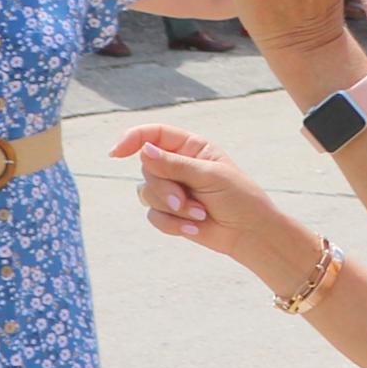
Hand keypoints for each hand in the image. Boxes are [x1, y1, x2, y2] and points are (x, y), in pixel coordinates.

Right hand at [109, 122, 314, 279]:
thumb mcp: (209, 176)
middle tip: (184, 201)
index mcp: (192, 147)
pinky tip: (195, 227)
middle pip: (147, 168)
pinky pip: (153, 215)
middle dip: (164, 188)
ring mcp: (172, 188)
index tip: (116, 152)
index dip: (133, 139)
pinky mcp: (170, 211)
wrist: (249, 232)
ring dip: (172, 208)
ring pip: (146, 193)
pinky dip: (173, 223)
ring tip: (199, 214)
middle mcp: (178, 165)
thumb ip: (174, 164)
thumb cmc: (239, 198)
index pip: (155, 134)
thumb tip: (144, 151)